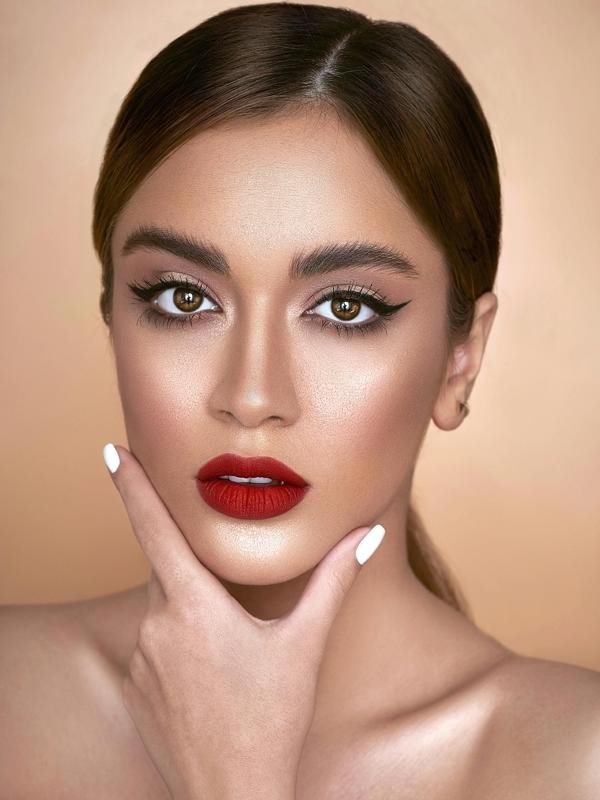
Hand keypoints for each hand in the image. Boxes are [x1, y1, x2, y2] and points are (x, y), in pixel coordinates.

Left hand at [102, 442, 384, 799]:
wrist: (233, 795)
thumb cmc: (272, 719)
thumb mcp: (305, 645)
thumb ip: (333, 581)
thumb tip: (367, 536)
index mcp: (195, 605)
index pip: (157, 528)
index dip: (132, 486)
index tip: (113, 452)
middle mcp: (157, 625)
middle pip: (170, 572)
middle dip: (198, 575)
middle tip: (231, 618)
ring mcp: (141, 658)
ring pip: (164, 610)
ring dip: (191, 615)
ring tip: (228, 662)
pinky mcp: (134, 685)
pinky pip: (153, 645)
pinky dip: (177, 647)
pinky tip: (209, 682)